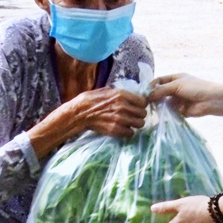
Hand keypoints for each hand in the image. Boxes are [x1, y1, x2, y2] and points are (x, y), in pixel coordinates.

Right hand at [28, 87, 146, 157]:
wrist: (79, 113)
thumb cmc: (91, 100)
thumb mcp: (107, 90)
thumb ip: (120, 93)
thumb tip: (132, 94)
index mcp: (121, 94)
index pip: (143, 101)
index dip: (141, 104)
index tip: (138, 106)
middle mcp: (123, 106)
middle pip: (143, 113)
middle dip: (139, 115)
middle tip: (134, 115)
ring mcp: (120, 119)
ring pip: (140, 124)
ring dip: (135, 124)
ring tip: (129, 122)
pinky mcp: (115, 130)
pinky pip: (131, 133)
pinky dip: (128, 132)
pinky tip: (123, 129)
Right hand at [149, 74, 216, 116]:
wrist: (211, 100)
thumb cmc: (195, 88)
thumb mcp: (177, 85)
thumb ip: (162, 90)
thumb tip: (148, 96)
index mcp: (176, 78)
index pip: (160, 80)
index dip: (152, 85)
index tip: (144, 92)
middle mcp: (176, 89)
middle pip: (161, 92)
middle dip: (154, 97)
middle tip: (145, 103)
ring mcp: (178, 100)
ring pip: (165, 103)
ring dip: (159, 106)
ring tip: (151, 110)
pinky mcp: (180, 111)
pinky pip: (170, 112)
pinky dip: (165, 114)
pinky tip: (158, 116)